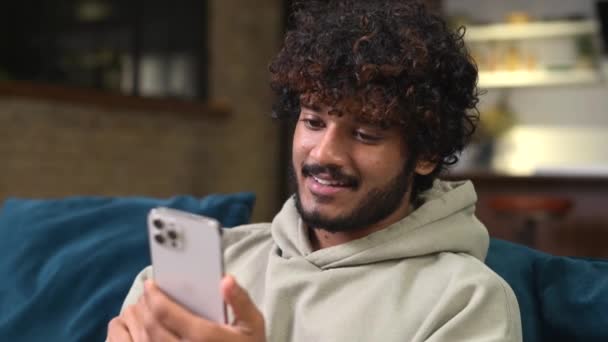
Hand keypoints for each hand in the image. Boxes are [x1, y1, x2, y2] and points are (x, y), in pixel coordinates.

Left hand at [107, 275, 265, 341]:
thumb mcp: (253, 323)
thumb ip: (240, 300)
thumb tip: (225, 280)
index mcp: (203, 336)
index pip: (165, 313)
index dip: (153, 296)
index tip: (150, 283)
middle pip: (151, 326)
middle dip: (145, 306)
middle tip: (147, 294)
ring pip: (146, 341)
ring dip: (142, 322)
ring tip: (147, 308)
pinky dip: (145, 338)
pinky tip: (151, 329)